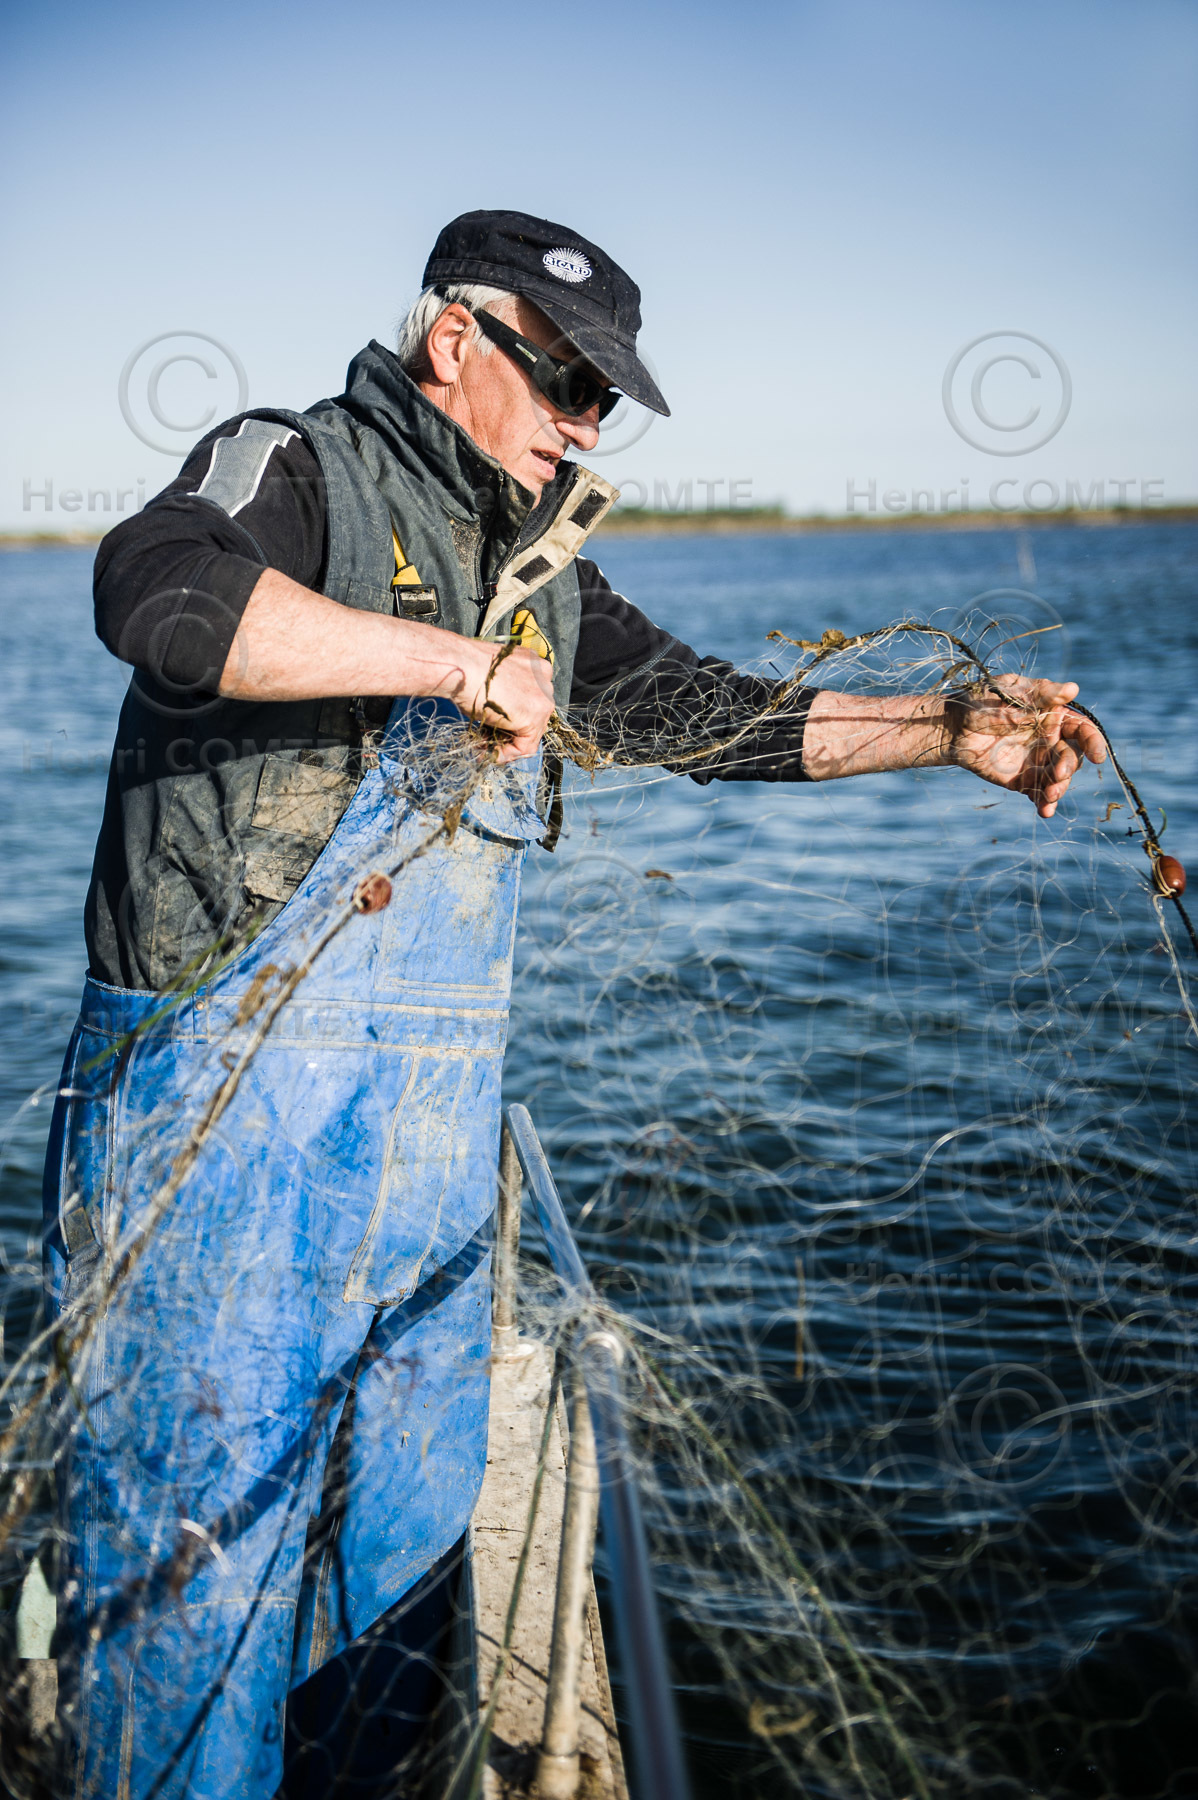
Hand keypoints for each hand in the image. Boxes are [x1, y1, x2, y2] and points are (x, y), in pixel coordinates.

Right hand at [457, 641, 554, 762]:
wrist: (461, 667)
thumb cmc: (466, 669)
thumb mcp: (489, 679)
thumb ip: (502, 694)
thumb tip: (497, 715)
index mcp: (532, 663)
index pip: (529, 698)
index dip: (509, 716)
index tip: (490, 726)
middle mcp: (543, 676)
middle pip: (532, 714)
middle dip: (508, 731)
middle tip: (486, 739)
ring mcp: (543, 696)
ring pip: (531, 732)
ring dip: (506, 744)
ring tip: (485, 748)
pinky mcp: (536, 716)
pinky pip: (526, 745)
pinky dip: (508, 753)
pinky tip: (491, 753)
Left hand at [943, 676, 1106, 817]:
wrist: (952, 726)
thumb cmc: (981, 700)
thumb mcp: (1011, 691)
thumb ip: (1041, 693)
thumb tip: (1073, 689)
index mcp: (1054, 717)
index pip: (1081, 730)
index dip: (1093, 742)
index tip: (1096, 756)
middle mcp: (1050, 741)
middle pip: (1072, 758)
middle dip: (1069, 768)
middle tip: (1058, 774)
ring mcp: (1038, 762)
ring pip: (1058, 779)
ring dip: (1059, 788)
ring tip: (1050, 795)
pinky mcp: (1022, 780)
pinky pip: (1038, 794)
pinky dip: (1044, 804)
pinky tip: (1045, 812)